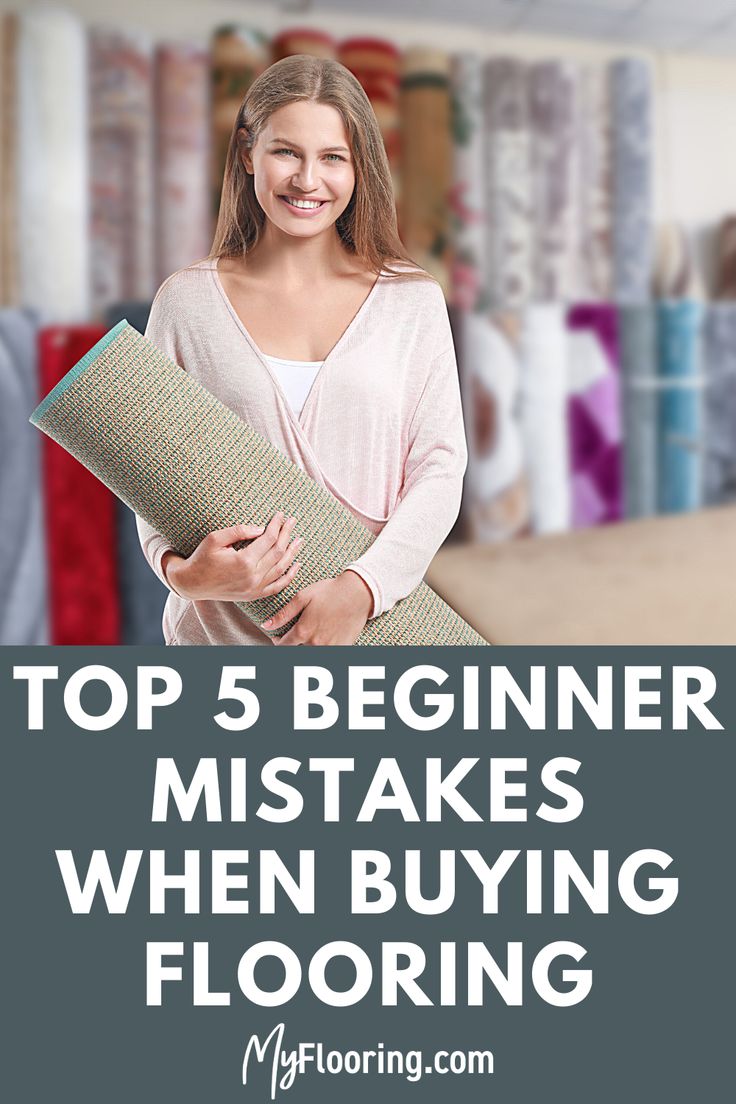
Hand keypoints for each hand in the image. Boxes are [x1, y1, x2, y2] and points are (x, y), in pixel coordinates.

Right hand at [164, 511, 301, 600]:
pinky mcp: (253, 595)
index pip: (268, 539)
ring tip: (299, 540)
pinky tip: (296, 565)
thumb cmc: (202, 558)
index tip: (280, 515)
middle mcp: (252, 577)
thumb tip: (261, 528)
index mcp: (243, 561)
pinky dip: (289, 576)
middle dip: (287, 534)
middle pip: (278, 552)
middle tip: (292, 521)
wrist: (192, 584)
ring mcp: (254, 589)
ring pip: (281, 569)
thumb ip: (239, 531)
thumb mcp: (215, 538)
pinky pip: (277, 587)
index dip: (277, 525)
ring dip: (292, 553)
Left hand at [263, 571, 373, 644]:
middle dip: (291, 647)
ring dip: (306, 649)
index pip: (283, 646)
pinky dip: (322, 650)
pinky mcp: (342, 648)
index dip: (277, 642)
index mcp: (303, 631)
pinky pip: (328, 655)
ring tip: (309, 637)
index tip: (278, 638)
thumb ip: (283, 614)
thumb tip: (266, 625)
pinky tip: (323, 639)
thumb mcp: (303, 597)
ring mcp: (330, 648)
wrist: (358, 593)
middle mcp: (315, 644)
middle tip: (294, 637)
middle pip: (296, 653)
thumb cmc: (330, 592)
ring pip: (310, 656)